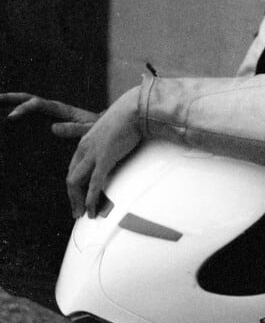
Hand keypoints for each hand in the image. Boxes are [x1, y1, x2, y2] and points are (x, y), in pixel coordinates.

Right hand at [0, 93, 98, 137]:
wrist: (106, 127)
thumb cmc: (99, 129)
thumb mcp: (89, 130)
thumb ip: (74, 129)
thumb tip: (53, 128)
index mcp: (61, 109)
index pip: (38, 104)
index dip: (24, 108)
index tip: (12, 117)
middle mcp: (53, 109)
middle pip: (29, 99)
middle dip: (11, 98)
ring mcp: (51, 114)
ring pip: (28, 105)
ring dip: (12, 103)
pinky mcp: (50, 120)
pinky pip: (32, 117)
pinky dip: (19, 114)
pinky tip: (8, 120)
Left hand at [66, 86, 142, 218]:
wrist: (135, 108)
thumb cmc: (129, 116)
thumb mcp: (114, 130)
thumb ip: (111, 142)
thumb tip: (118, 149)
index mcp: (86, 140)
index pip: (74, 167)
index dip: (74, 185)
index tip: (78, 198)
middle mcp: (85, 147)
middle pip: (71, 177)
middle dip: (72, 197)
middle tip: (77, 212)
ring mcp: (93, 153)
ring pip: (75, 182)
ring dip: (77, 201)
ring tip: (83, 214)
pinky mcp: (104, 158)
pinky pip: (93, 184)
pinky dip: (90, 199)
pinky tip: (91, 210)